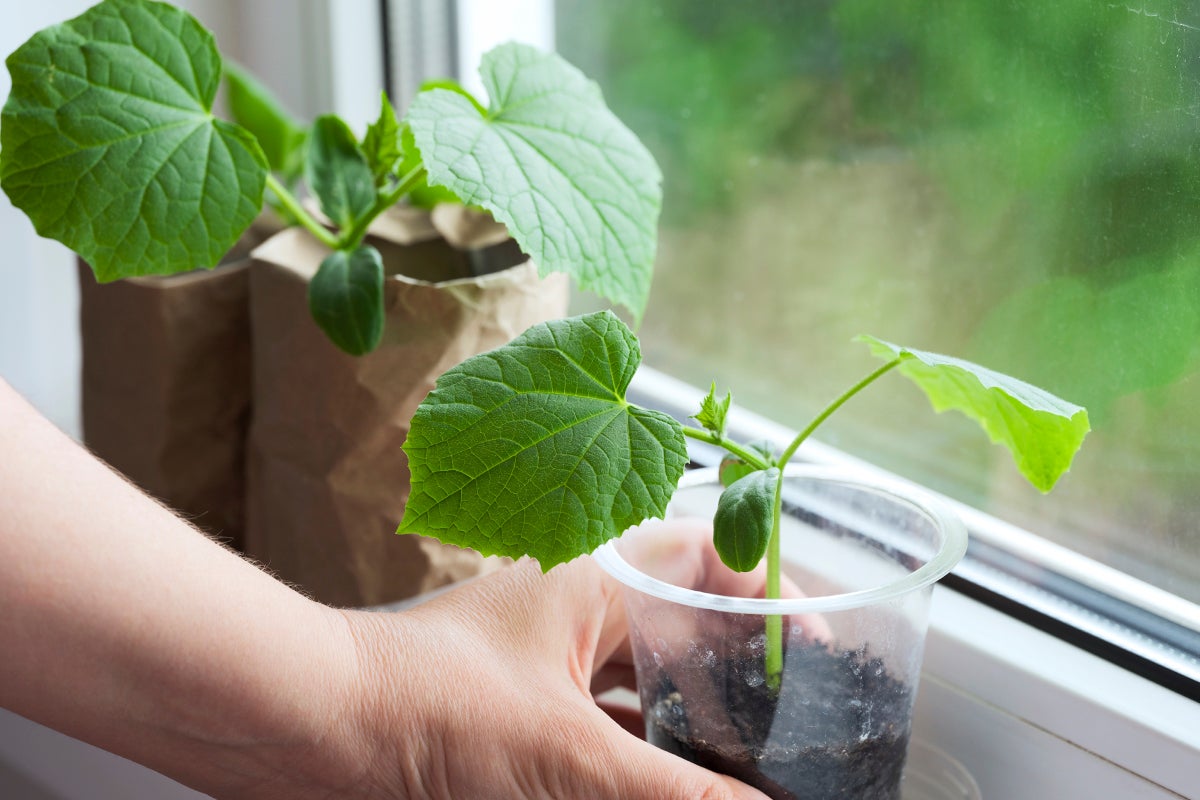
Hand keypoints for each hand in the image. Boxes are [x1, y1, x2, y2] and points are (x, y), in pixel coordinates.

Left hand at [336, 540, 771, 799]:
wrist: (304, 737)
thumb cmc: (424, 713)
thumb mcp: (569, 761)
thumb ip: (677, 797)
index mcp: (598, 579)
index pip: (710, 556)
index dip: (772, 594)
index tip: (820, 654)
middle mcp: (578, 611)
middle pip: (688, 630)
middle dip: (744, 680)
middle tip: (800, 732)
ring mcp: (549, 667)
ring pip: (649, 689)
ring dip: (697, 732)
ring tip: (755, 773)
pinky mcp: (523, 719)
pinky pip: (606, 733)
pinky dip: (646, 764)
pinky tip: (679, 796)